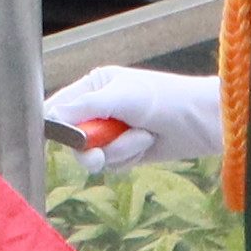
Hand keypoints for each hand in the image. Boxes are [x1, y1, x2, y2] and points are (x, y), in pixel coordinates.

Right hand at [40, 64, 224, 180]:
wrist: (200, 121)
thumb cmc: (162, 99)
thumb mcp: (119, 97)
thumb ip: (84, 107)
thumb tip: (50, 117)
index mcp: (93, 86)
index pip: (59, 107)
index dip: (56, 125)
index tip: (62, 138)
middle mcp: (99, 108)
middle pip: (72, 138)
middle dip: (89, 147)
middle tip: (98, 154)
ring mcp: (112, 131)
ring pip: (93, 155)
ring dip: (118, 150)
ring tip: (141, 136)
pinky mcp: (126, 151)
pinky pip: (112, 164)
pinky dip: (128, 157)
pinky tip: (146, 144)